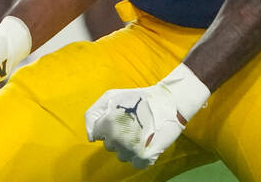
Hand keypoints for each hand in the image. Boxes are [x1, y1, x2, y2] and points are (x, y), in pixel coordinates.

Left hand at [85, 64, 209, 168]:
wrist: (169, 102)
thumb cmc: (138, 98)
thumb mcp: (110, 96)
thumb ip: (93, 114)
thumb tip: (91, 138)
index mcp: (108, 123)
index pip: (97, 134)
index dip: (106, 126)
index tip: (118, 120)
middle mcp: (117, 138)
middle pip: (109, 146)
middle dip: (117, 136)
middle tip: (131, 124)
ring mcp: (131, 150)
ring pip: (121, 156)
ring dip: (127, 147)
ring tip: (139, 132)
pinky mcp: (144, 157)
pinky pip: (135, 163)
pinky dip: (139, 156)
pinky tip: (145, 143)